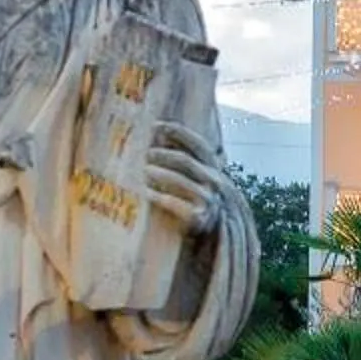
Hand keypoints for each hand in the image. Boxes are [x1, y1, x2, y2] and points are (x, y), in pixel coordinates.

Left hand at [143, 121, 223, 236]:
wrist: (216, 234)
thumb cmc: (198, 200)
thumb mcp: (198, 178)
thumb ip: (186, 160)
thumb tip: (158, 137)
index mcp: (213, 167)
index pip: (197, 144)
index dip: (178, 132)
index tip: (156, 125)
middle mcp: (214, 181)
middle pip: (186, 161)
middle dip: (164, 155)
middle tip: (145, 153)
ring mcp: (208, 199)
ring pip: (182, 181)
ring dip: (161, 173)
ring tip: (144, 171)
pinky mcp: (200, 217)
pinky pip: (177, 204)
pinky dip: (161, 197)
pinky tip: (147, 193)